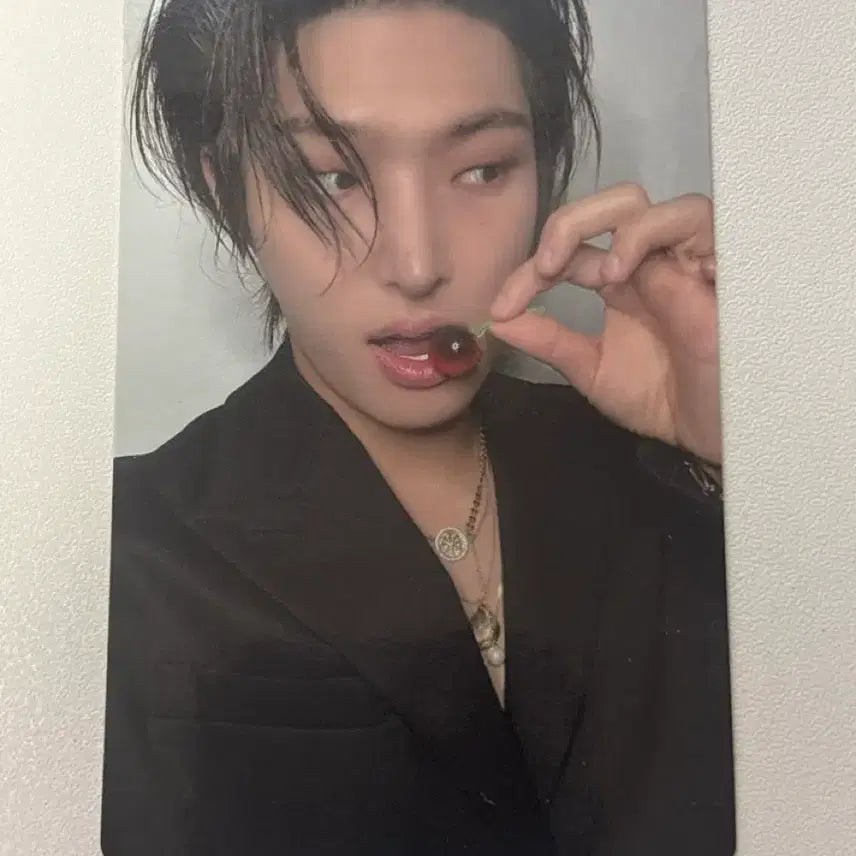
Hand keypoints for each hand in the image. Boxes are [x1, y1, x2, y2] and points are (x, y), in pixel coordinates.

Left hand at [489, 183, 721, 463]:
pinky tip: (642, 274)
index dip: (528, 273)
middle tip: (546, 267)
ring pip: (657, 205)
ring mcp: (685, 264)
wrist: (710, 432)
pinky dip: (661, 234)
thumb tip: (498, 321)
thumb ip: (550, 341)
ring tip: (604, 275)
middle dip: (569, 225)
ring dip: (620, 229)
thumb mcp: (592, 370)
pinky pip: (699, 223)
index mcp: (619, 281)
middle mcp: (651, 263)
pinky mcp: (720, 271)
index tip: (500, 308)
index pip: (568, 253)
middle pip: (613, 206)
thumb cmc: (661, 398)